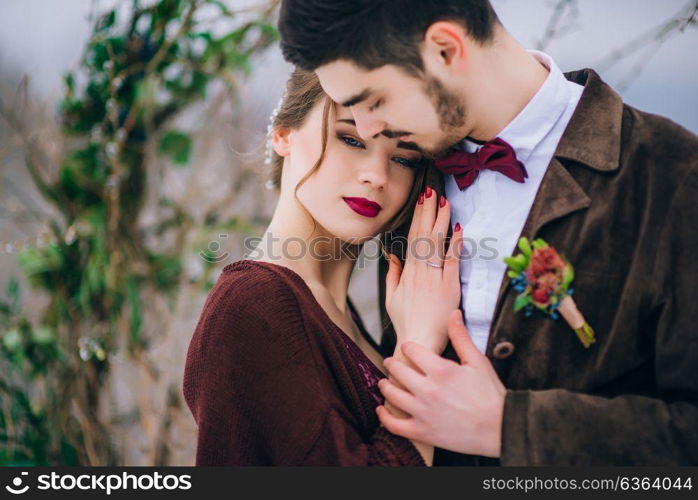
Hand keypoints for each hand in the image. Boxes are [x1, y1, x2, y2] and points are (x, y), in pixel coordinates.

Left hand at [376, 310, 505, 456]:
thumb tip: (453, 314)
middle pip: (398, 371)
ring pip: (392, 395)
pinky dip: (384, 417)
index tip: (408, 348)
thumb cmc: (491, 394)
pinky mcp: (422, 432)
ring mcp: (423, 412)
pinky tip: (381, 410)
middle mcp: (428, 390)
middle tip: (390, 362)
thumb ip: (461, 337)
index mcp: (441, 370)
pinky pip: (394, 425)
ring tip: (383, 382)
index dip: (408, 347)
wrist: (500, 428)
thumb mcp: (478, 361)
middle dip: (392, 363)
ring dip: (384, 386)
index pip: (412, 351)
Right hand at [385, 185, 462, 353]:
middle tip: (432, 190)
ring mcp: (434, 278)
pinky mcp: (449, 288)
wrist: (418, 341)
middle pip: (423, 235)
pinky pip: (452, 261)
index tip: (422, 200)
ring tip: (444, 201)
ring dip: (441, 220)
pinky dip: (455, 243)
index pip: (413, 238)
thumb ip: (392, 275)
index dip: (418, 217)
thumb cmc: (406, 323)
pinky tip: (458, 228)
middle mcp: (419, 272)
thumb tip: (392, 256)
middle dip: (428, 211)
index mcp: (406, 272)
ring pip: (436, 243)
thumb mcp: (391, 298)